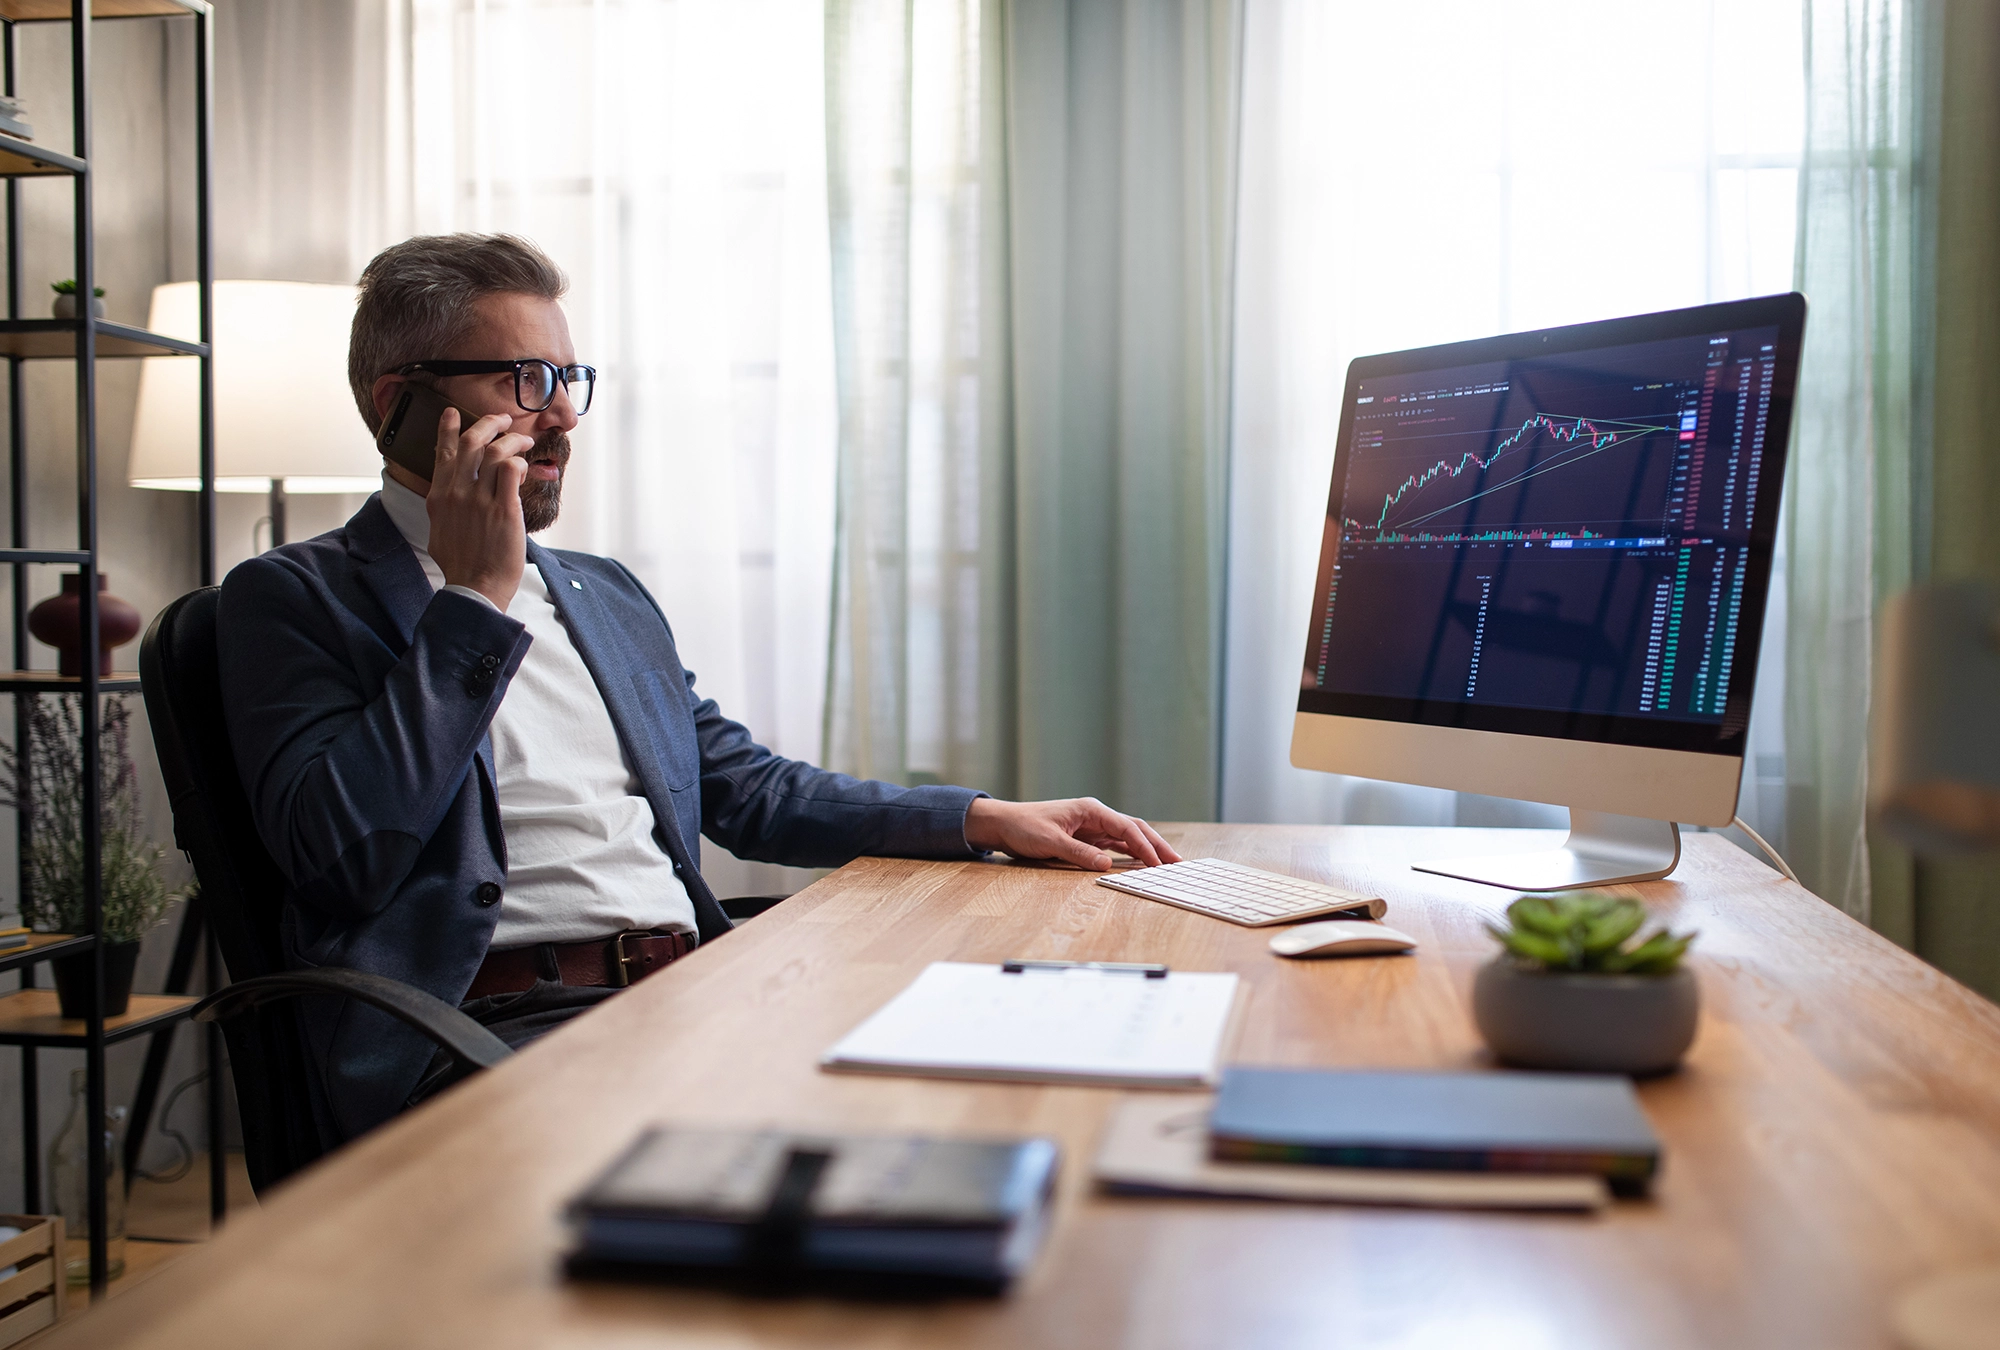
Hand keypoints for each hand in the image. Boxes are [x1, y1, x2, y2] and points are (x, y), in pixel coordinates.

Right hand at [425, 408, 534, 609]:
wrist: (475, 587)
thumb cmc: (460, 566)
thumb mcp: (438, 532)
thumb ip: (442, 510)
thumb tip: (445, 503)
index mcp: (438, 497)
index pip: (443, 452)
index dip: (448, 428)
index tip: (453, 413)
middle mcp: (456, 493)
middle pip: (471, 442)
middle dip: (489, 423)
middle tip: (503, 419)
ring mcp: (479, 499)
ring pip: (496, 451)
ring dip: (513, 440)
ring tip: (524, 440)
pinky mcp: (504, 508)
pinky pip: (513, 469)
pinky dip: (520, 462)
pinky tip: (527, 467)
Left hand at [964, 797, 1182, 870]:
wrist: (1004, 823)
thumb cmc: (1024, 827)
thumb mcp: (1050, 841)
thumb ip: (1079, 853)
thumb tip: (1107, 865)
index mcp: (1091, 810)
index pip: (1127, 828)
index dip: (1145, 846)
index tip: (1159, 863)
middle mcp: (1096, 816)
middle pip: (1135, 829)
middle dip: (1157, 845)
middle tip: (1178, 863)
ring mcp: (1093, 826)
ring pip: (1128, 837)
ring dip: (1147, 850)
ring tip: (1167, 865)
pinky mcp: (1088, 837)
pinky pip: (1115, 846)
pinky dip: (1131, 854)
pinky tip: (1143, 864)